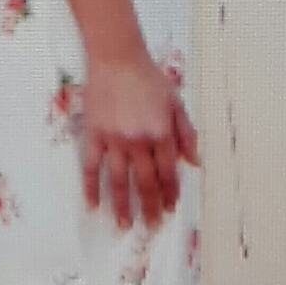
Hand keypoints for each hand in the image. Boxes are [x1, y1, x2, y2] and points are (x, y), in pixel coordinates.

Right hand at [80, 51, 197, 231]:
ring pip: (119, 181)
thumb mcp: (176, 103)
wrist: (117, 59)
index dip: (170, 193)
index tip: (169, 209)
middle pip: (145, 182)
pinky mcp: (94, 135)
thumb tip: (195, 162)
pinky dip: (91, 187)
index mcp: (161, 133)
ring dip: (122, 206)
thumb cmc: (148, 78)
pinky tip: (92, 205)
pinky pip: (91, 166)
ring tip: (124, 226)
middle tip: (151, 226)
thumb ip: (186, 134)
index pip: (168, 172)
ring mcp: (114, 140)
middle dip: (149, 207)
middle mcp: (138, 141)